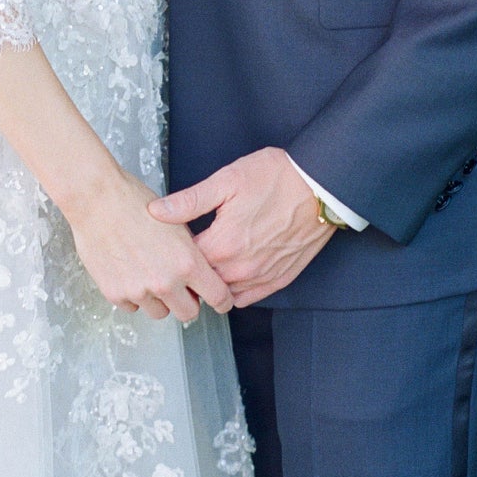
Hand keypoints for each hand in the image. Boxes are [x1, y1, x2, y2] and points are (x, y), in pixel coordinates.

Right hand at [67, 167, 234, 324]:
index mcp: (187, 262)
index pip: (218, 297)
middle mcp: (166, 282)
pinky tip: (128, 269)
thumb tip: (198, 269)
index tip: (217, 299)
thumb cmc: (134, 201)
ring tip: (148, 272)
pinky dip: (133, 295)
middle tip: (179, 286)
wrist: (97, 198)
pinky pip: (133, 306)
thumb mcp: (176, 221)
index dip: (220, 298)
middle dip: (187, 301)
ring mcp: (140, 291)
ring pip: (160, 312)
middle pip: (189, 313)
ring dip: (158, 299)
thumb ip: (189, 250)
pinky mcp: (116, 294)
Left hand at [148, 147, 332, 303]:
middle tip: (182, 256)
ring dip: (211, 284)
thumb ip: (189, 201)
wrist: (320, 187)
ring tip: (205, 265)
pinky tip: (229, 273)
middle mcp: (240, 269)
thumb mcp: (227, 181)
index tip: (170, 242)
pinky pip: (248, 298)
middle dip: (189, 271)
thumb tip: (156, 212)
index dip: (173, 251)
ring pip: (224, 295)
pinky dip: (234, 290)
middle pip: (201, 283)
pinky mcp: (279, 280)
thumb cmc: (275, 177)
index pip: (184, 263)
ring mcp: (261, 277)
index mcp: (223, 244)